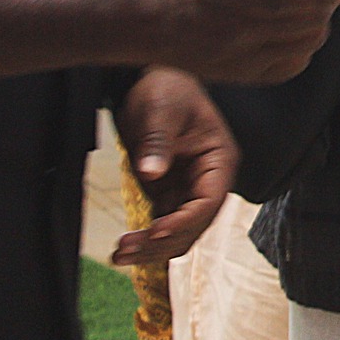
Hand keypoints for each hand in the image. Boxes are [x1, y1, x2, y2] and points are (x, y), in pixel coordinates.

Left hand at [111, 67, 237, 265]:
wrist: (154, 85)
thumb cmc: (166, 90)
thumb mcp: (161, 110)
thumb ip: (158, 141)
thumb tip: (152, 173)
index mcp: (219, 160)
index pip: (209, 201)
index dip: (184, 221)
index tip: (155, 232)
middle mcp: (208, 180)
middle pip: (194, 224)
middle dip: (163, 242)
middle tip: (127, 250)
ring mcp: (188, 189)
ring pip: (179, 232)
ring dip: (153, 248)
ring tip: (120, 255)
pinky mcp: (168, 194)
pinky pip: (163, 226)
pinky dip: (146, 240)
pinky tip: (124, 249)